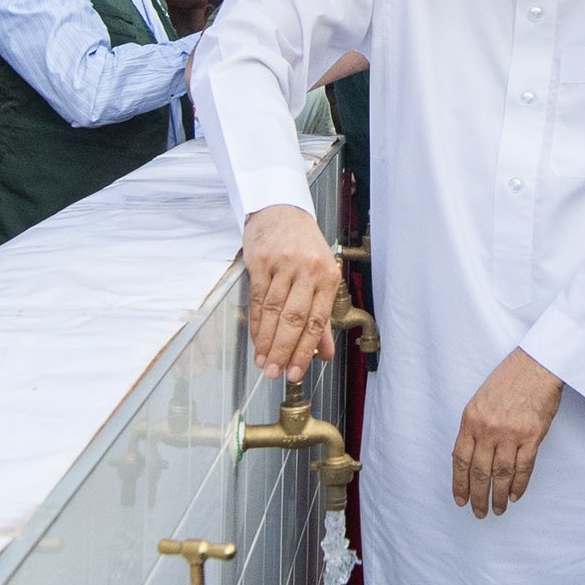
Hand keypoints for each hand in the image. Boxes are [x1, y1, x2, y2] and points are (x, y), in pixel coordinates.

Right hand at [243, 206, 341, 379]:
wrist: (280, 210)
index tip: (296, 372)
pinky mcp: (261, 261)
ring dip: (267, 341)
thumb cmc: (304, 246)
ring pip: (273, 311)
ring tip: (263, 362)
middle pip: (294, 319)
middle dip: (283, 350)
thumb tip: (325, 353)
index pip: (317, 321)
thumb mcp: (321, 276)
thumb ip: (323, 317)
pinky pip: (257, 299)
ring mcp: (283, 265)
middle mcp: (307, 270)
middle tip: (275, 373)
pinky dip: (256, 323)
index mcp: (328, 276)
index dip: (305, 350)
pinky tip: (256, 340)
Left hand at [452, 347, 567, 516]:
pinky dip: (519, 485)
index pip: (460, 460)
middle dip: (478, 496)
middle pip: (479, 472)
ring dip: (499, 496)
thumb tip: (470, 457)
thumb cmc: (510, 379)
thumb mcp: (480, 400)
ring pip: (501, 475)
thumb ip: (475, 427)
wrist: (537, 365)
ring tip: (499, 509)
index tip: (460, 500)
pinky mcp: (532, 436)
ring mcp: (510, 433)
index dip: (459, 483)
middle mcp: (488, 429)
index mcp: (471, 420)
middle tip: (479, 512)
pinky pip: (524, 468)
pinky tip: (516, 496)